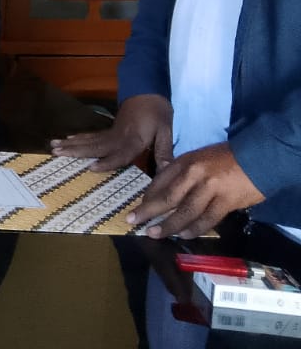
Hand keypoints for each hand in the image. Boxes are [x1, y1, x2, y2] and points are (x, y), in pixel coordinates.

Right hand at [50, 93, 173, 170]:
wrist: (147, 90)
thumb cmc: (158, 112)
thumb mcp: (166, 130)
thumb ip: (164, 150)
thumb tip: (168, 170)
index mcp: (134, 139)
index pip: (120, 154)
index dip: (107, 162)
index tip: (91, 168)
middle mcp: (119, 137)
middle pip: (95, 146)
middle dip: (75, 150)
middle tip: (56, 151)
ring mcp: (112, 132)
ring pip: (89, 140)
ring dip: (71, 143)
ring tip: (54, 145)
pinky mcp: (110, 129)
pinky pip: (92, 135)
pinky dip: (79, 137)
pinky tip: (68, 138)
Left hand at [128, 142, 264, 238]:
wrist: (258, 158)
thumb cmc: (227, 158)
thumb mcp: (200, 157)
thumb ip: (183, 172)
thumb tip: (165, 189)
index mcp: (186, 162)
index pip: (160, 181)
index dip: (148, 196)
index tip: (138, 207)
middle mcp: (194, 174)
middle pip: (167, 197)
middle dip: (148, 211)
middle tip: (134, 221)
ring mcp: (210, 188)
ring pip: (185, 212)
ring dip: (168, 225)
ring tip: (154, 234)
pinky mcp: (226, 201)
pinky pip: (207, 219)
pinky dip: (194, 229)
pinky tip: (184, 235)